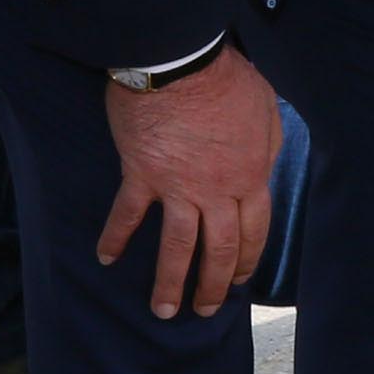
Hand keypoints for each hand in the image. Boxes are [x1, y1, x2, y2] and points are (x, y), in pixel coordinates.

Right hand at [100, 47, 284, 319]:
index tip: (238, 281)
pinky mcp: (142, 175)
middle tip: (202, 311)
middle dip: (211, 286)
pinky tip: (106, 258)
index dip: (247, 260)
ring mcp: (178, 187)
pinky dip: (115, 237)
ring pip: (177, 246)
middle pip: (219, 249)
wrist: (182, 62)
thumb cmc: (229, 81)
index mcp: (251, 176)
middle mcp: (217, 191)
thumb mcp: (268, 112)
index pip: (253, 231)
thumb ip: (267, 147)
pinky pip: (127, 214)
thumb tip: (264, 167)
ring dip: (169, 282)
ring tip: (163, 310)